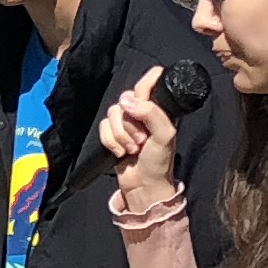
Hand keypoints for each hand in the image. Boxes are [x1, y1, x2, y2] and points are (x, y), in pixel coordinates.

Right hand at [97, 65, 176, 208]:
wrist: (144, 186)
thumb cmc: (160, 163)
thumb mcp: (165, 135)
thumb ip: (151, 113)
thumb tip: (127, 101)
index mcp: (159, 108)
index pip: (149, 81)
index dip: (143, 90)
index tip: (143, 106)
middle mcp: (142, 112)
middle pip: (125, 99)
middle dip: (130, 123)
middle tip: (142, 139)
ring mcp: (126, 123)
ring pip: (112, 113)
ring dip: (121, 136)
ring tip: (133, 149)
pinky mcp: (113, 134)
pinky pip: (103, 127)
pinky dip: (110, 142)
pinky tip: (121, 152)